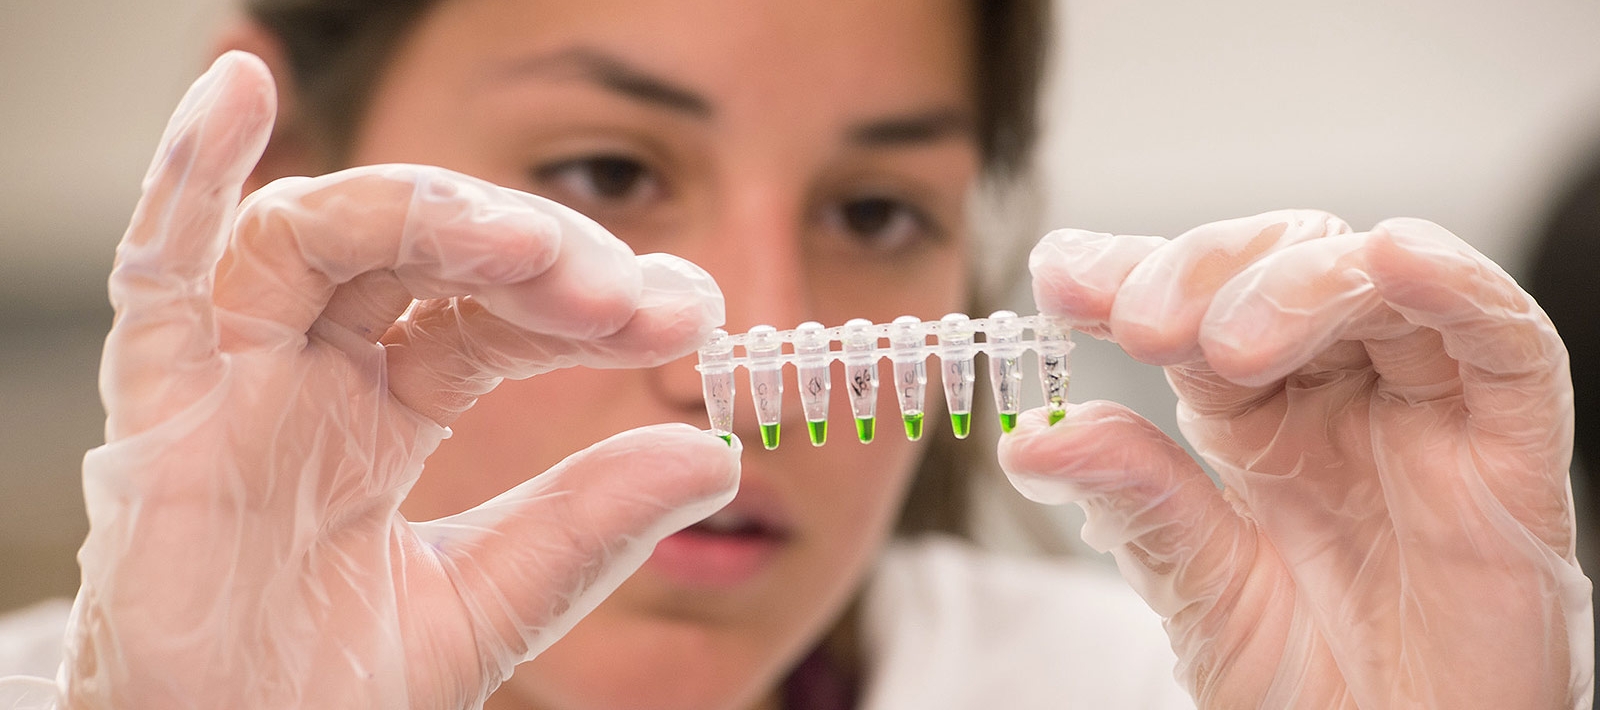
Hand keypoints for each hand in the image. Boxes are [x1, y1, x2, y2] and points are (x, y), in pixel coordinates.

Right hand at [50, 51, 738, 708]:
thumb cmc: (329, 696)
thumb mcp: (490, 600)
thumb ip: (589, 525)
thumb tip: (713, 456)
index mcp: (380, 411)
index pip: (491, 314)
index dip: (584, 299)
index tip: (691, 311)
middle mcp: (307, 376)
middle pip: (416, 255)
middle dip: (530, 254)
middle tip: (627, 291)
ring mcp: (230, 383)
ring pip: (315, 238)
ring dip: (424, 215)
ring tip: (530, 245)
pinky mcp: (153, 413)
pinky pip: (155, 272)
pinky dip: (185, 176)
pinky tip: (236, 90)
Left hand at [999, 210, 1591, 707]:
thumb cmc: (1317, 689)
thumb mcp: (1201, 589)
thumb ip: (1136, 501)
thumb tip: (1032, 438)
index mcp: (1257, 420)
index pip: (1193, 308)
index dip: (1126, 273)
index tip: (1058, 275)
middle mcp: (1340, 398)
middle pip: (1282, 263)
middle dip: (1204, 272)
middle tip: (1141, 323)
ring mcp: (1427, 413)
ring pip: (1376, 280)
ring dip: (1295, 281)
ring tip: (1224, 344)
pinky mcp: (1514, 449)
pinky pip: (1502, 337)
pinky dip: (1451, 281)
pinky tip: (1390, 256)